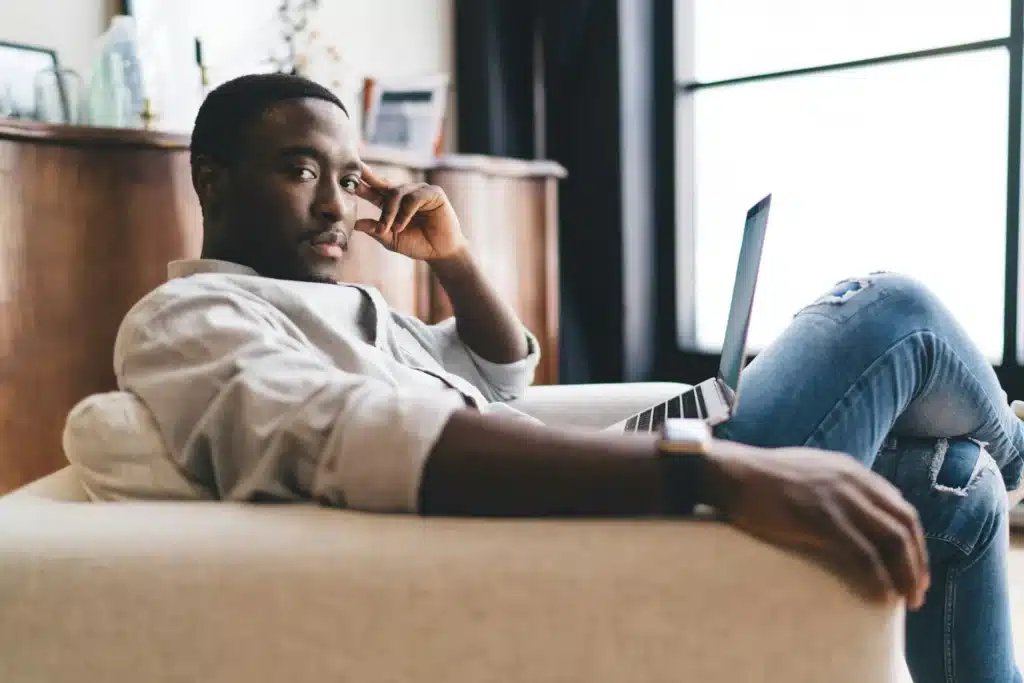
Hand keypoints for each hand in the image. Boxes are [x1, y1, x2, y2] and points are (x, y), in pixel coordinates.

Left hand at [355, 164, 468, 261]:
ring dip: (390, 212)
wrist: (439, 253)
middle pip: (383, 187)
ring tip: (391, 229)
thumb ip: (375, 229)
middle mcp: (405, 193)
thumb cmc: (417, 244)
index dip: (361, 180)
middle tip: (352, 188)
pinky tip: (402, 226)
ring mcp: (419, 191)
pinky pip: (414, 198)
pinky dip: (405, 213)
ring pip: (397, 192)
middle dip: (368, 190)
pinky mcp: (433, 193)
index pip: (373, 188)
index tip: (346, 173)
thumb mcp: (390, 239)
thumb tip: (354, 223)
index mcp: (392, 202)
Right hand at [703, 441, 929, 608]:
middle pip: (904, 525)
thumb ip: (832, 485)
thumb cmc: (760, 478)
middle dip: (917, 561)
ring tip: (907, 600)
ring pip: (892, 541)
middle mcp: (854, 482)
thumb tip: (844, 512)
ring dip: (906, 574)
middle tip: (917, 590)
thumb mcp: (807, 471)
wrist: (734, 474)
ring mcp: (840, 500)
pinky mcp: (824, 520)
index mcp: (851, 471)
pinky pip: (865, 555)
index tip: (912, 565)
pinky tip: (883, 596)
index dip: (912, 540)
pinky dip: (880, 578)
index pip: (899, 507)